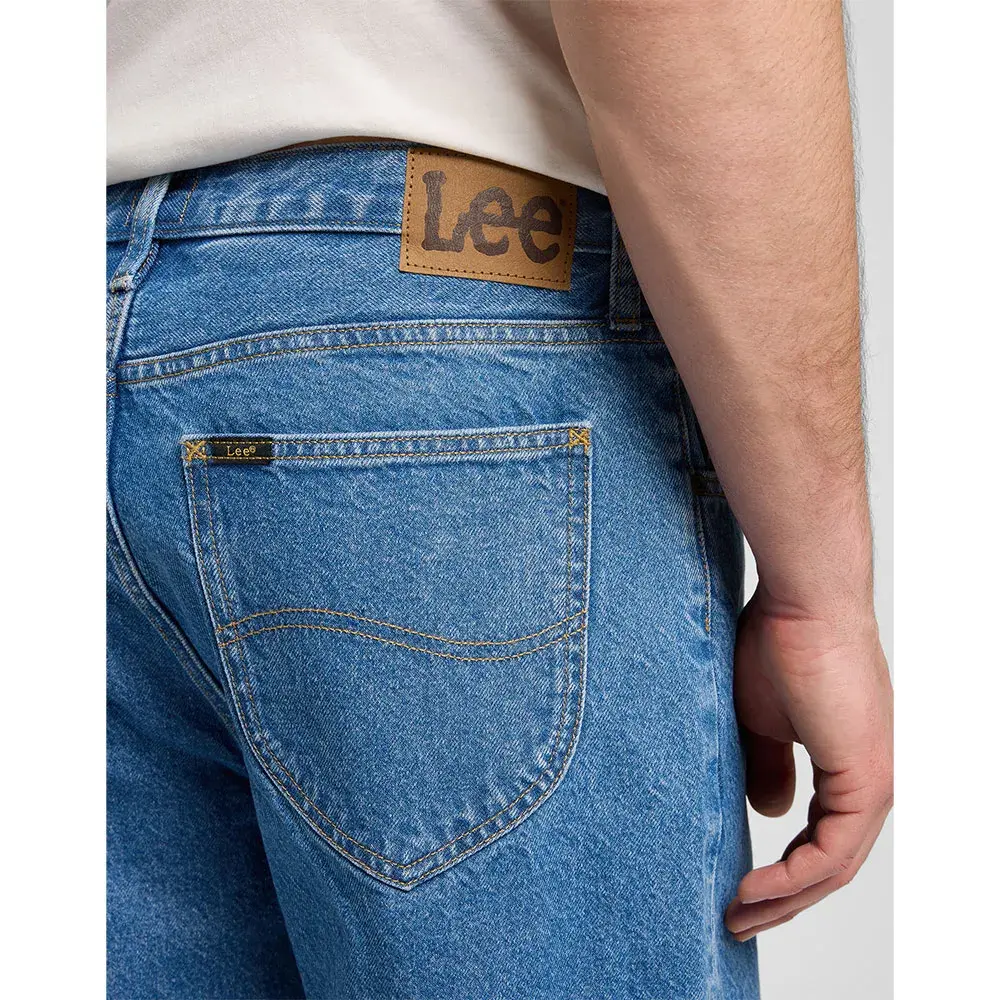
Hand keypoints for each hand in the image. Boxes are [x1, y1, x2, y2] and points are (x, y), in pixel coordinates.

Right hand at [725, 587, 892, 940]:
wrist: (802, 604)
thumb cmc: (777, 644)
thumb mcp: (760, 720)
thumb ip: (767, 766)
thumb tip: (770, 810)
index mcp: (847, 764)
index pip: (821, 838)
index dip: (781, 872)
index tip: (737, 888)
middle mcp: (868, 780)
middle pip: (829, 863)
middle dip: (782, 900)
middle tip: (736, 922)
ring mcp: (874, 782)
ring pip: (834, 867)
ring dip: (785, 899)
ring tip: (737, 916)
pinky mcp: (868, 780)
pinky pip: (832, 853)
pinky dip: (793, 879)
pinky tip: (755, 890)